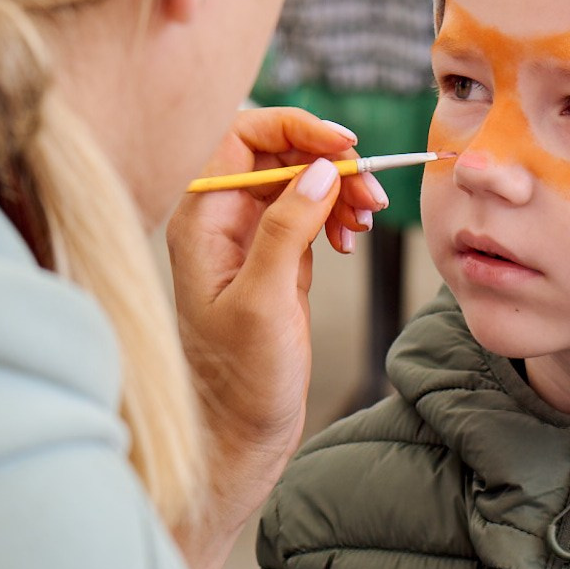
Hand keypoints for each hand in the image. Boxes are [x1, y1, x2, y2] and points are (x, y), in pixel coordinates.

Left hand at [165, 107, 388, 568]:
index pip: (242, 136)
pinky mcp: (275, 263)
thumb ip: (285, 229)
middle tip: (369, 190)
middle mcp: (219, 222)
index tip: (344, 145)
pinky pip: (307, 213)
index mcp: (200, 219)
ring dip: (338, 187)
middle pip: (276, 152)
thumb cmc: (239, 382)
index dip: (296, 128)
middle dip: (326, 159)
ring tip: (367, 218)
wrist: (238, 439)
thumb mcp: (264, 302)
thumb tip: (318, 170)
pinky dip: (335, 214)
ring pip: (297, 180)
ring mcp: (247, 241)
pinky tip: (350, 239)